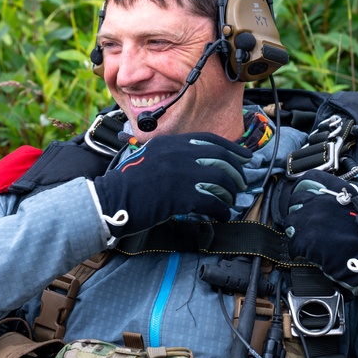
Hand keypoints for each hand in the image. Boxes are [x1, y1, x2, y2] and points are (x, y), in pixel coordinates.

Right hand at [92, 133, 250, 236]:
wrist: (111, 199)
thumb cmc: (127, 183)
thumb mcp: (150, 158)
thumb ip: (172, 156)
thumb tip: (197, 164)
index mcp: (171, 142)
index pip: (210, 140)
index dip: (232, 149)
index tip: (246, 157)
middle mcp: (179, 153)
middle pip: (220, 159)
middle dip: (236, 173)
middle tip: (242, 183)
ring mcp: (181, 173)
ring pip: (220, 180)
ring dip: (230, 193)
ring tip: (230, 202)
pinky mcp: (182, 195)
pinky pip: (212, 201)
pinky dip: (221, 210)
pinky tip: (221, 216)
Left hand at [276, 170, 357, 297]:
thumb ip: (349, 200)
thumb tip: (339, 204)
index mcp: (339, 191)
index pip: (312, 178)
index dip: (305, 186)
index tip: (304, 193)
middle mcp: (323, 201)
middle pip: (297, 199)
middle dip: (298, 209)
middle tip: (303, 219)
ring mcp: (312, 219)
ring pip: (291, 221)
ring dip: (296, 229)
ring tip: (302, 238)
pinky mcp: (306, 240)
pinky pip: (293, 243)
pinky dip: (297, 249)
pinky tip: (304, 253)